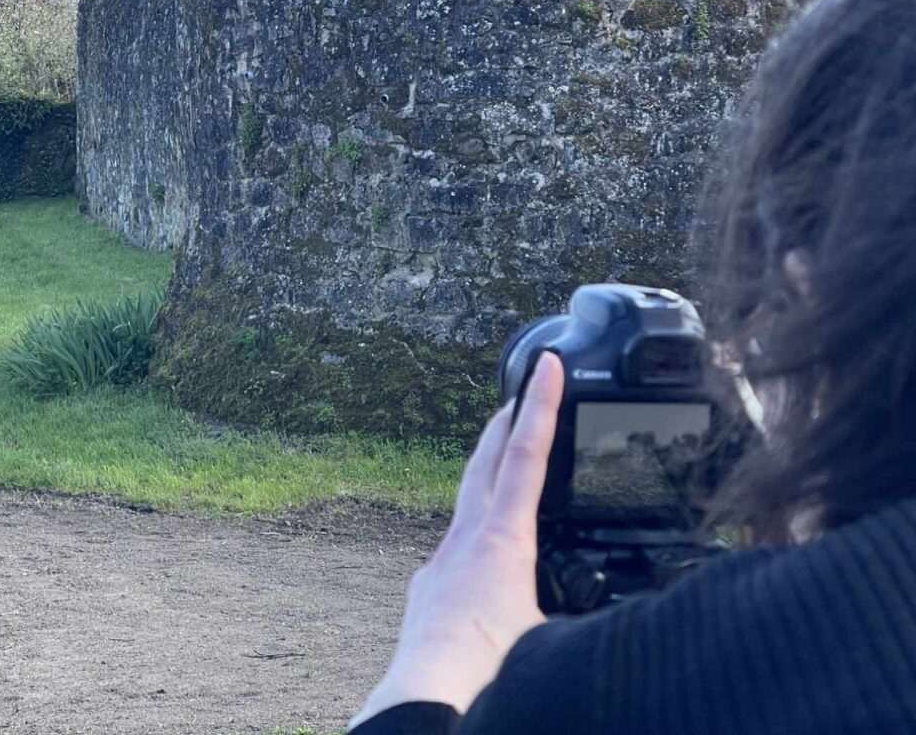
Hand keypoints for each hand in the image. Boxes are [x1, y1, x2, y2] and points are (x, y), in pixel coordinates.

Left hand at [349, 353, 564, 726]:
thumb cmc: (490, 676)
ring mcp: (440, 566)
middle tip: (517, 397)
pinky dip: (477, 534)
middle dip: (503, 426)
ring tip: (505, 466)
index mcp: (500, 541)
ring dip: (487, 480)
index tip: (547, 366)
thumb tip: (644, 618)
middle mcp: (464, 543)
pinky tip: (487, 553)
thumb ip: (598, 617)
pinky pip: (457, 550)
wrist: (423, 706)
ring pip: (467, 507)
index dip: (541, 406)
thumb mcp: (558, 640)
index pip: (524, 456)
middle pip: (483, 465)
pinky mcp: (430, 594)